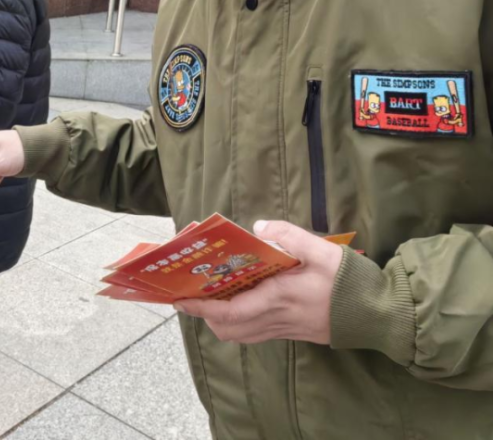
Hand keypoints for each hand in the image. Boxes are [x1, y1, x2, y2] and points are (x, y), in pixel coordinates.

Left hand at [173, 220, 342, 344]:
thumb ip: (289, 235)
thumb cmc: (350, 281)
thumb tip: (259, 226)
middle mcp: (277, 319)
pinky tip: (243, 301)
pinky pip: (258, 333)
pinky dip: (241, 322)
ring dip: (222, 320)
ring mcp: (286, 329)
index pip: (229, 312)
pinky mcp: (295, 332)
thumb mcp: (321, 250)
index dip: (201, 307)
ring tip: (213, 298)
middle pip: (229, 329)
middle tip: (195, 294)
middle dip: (206, 315)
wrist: (380, 314)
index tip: (180, 300)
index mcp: (277, 299)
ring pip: (242, 335)